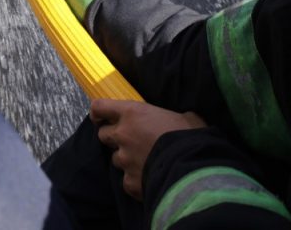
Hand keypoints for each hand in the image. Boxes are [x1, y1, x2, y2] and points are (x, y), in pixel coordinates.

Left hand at [90, 99, 206, 199]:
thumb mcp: (185, 117)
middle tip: (129, 141)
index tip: (100, 117)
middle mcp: (123, 135)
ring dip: (126, 159)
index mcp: (133, 113)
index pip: (100, 107)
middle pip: (103, 134)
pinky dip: (135, 181)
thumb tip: (180, 120)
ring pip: (116, 159)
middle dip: (113, 137)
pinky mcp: (130, 182)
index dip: (98, 112)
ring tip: (145, 162)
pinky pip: (127, 181)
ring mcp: (124, 159)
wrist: (192, 169)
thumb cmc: (191, 137)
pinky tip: (149, 180)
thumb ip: (171, 117)